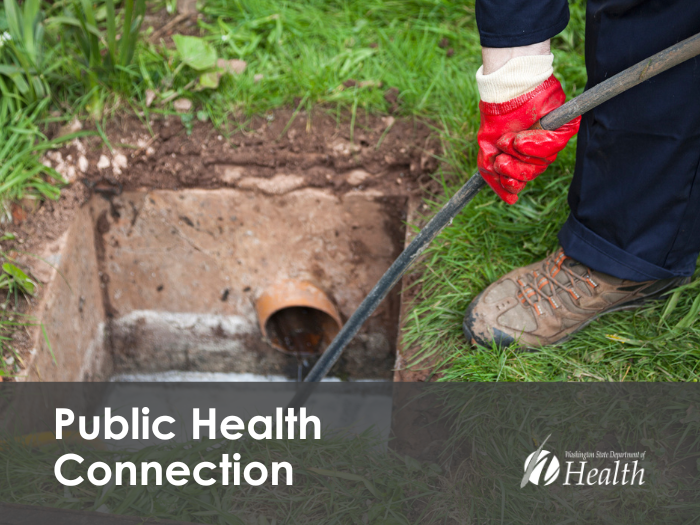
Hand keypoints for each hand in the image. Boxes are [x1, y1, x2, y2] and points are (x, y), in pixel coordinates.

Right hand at [477, 75, 579, 203]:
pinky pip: (554, 146)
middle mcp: (541, 152)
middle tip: (501, 158)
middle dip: (514, 169)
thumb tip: (511, 200)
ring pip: (542, 163)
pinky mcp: (565, 127)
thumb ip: (493, 175)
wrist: (504, 91)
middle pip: (532, 174)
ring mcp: (553, 140)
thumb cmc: (496, 119)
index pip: (523, 180)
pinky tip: (520, 140)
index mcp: (525, 158)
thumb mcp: (488, 151)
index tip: (503, 177)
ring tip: (507, 141)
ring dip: (519, 154)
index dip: (512, 183)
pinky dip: (535, 144)